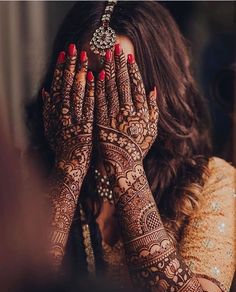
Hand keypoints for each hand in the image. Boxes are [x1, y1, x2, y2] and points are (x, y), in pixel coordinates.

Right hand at [42, 44, 94, 181]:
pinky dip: (91, 90)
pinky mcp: (87, 124)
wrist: (70, 164)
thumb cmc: (61, 146)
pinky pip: (88, 104)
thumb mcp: (49, 127)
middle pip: (66, 84)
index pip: (57, 85)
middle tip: (75, 47)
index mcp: (54, 111)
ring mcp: (75, 117)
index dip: (60, 68)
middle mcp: (63, 112)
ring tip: (85, 56)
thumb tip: (45, 90)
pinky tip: (95, 77)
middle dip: (70, 65)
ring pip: (77, 91)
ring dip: (81, 72)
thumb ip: (47, 109)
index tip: (64, 54)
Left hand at [95, 44, 158, 175]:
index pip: (137, 85)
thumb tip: (153, 88)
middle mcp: (128, 111)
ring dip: (108, 70)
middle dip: (119, 64)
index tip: (129, 56)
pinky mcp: (100, 120)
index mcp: (141, 111)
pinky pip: (99, 100)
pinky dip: (97, 87)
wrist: (122, 164)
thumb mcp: (152, 129)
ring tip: (106, 56)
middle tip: (116, 48)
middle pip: (123, 82)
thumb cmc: (138, 147)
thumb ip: (153, 108)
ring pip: (110, 88)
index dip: (133, 69)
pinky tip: (96, 75)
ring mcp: (113, 115)